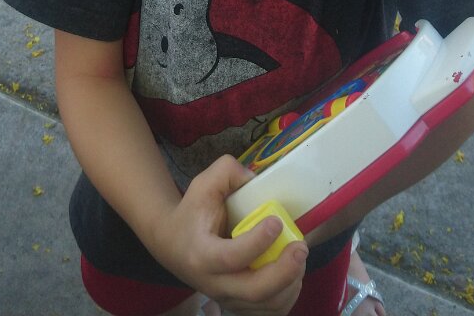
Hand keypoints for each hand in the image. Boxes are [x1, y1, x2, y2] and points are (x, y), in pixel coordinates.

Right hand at [148, 157, 307, 314]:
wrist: (172, 244)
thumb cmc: (191, 212)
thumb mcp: (202, 185)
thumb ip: (227, 171)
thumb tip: (256, 179)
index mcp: (201, 254)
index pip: (232, 257)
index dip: (257, 242)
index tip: (276, 222)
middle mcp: (213, 283)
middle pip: (254, 291)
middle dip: (284, 271)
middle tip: (300, 247)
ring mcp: (226, 299)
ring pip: (265, 305)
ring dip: (290, 283)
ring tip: (299, 257)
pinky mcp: (238, 305)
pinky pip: (268, 312)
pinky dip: (287, 297)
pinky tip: (294, 275)